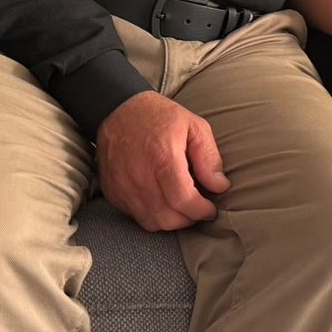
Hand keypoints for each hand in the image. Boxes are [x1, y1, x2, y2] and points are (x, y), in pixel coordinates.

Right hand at [95, 91, 231, 232]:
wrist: (118, 109)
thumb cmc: (159, 116)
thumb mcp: (194, 126)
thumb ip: (208, 158)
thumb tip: (219, 186)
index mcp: (163, 158)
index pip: (183, 200)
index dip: (201, 211)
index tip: (210, 210)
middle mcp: (139, 176)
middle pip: (168, 218)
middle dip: (189, 219)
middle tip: (198, 209)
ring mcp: (122, 186)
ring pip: (151, 222)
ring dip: (171, 221)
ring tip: (181, 208)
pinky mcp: (112, 191)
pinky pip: (135, 216)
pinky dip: (152, 215)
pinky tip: (161, 202)